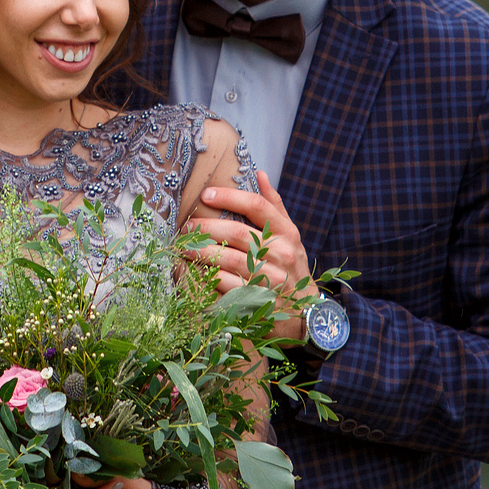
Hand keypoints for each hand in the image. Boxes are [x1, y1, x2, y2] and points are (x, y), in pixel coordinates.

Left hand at [190, 170, 312, 341]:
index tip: (205, 194)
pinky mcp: (255, 300)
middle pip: (237, 232)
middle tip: (187, 226)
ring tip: (184, 247)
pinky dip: (207, 276)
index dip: (229, 197)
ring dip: (201, 251)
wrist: (304, 315)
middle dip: (207, 227)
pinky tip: (193, 271)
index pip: (257, 206)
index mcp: (287, 233)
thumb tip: (258, 173)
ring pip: (227, 259)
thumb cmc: (291, 269)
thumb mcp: (290, 237)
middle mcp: (281, 253)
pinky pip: (225, 284)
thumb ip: (274, 206)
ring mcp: (269, 277)